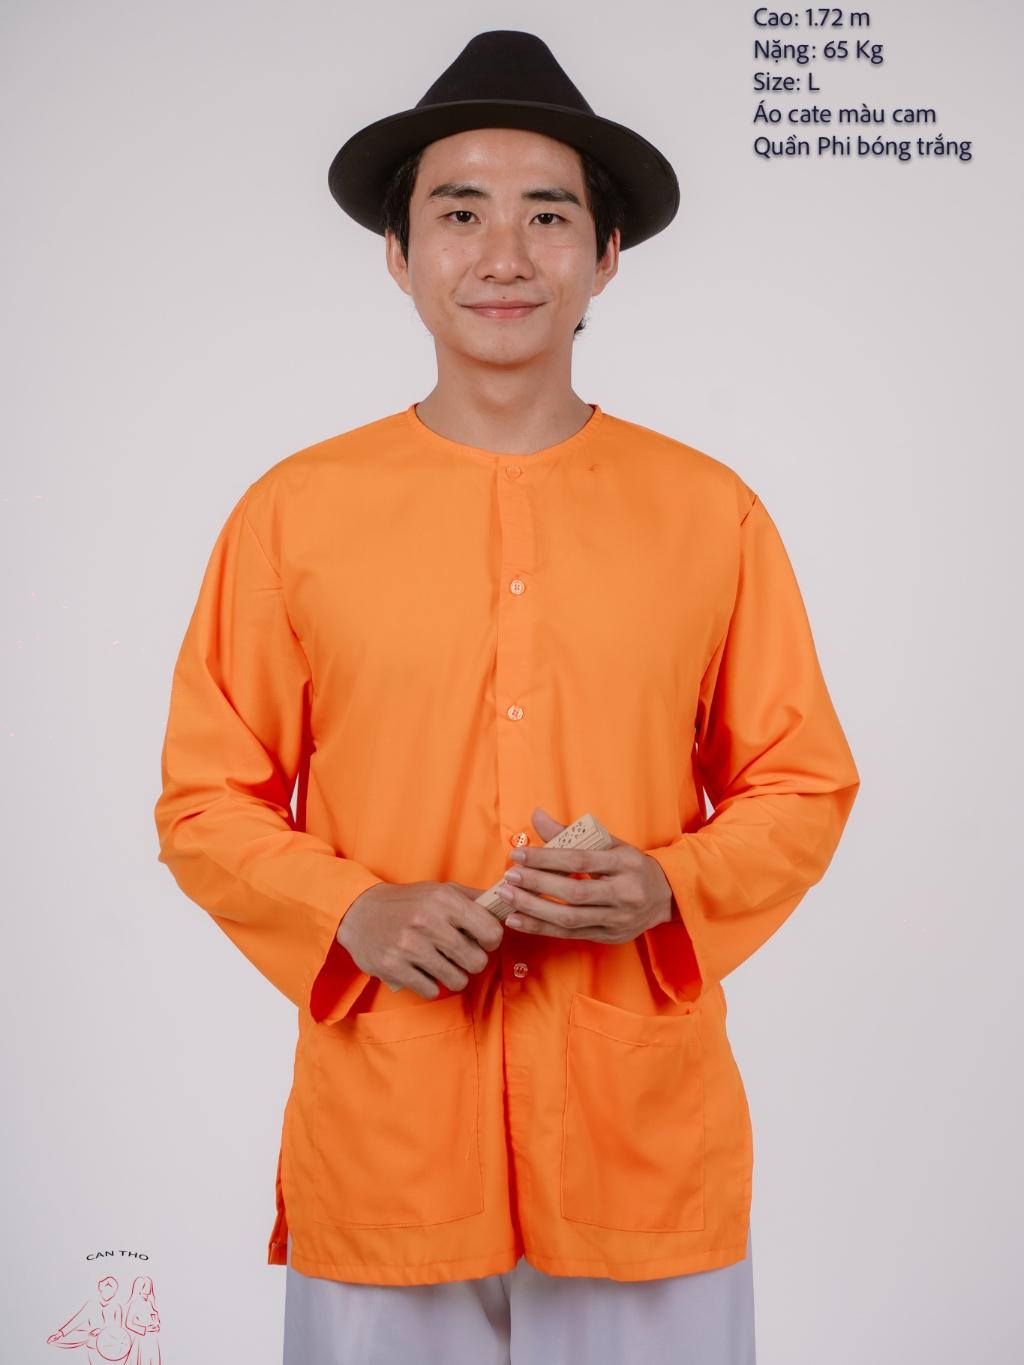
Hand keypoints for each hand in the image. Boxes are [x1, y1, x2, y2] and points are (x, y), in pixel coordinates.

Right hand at [337, 879, 503, 998]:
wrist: (359, 913)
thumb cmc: (407, 902)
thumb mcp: (439, 890)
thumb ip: (472, 898)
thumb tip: (505, 905)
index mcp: (444, 900)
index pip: (491, 932)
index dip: (491, 941)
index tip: (482, 941)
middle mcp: (428, 921)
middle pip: (476, 961)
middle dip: (473, 961)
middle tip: (461, 955)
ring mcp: (410, 946)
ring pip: (457, 980)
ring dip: (454, 976)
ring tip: (443, 964)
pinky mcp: (394, 967)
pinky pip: (431, 990)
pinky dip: (431, 985)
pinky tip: (423, 971)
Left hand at [495, 807, 673, 942]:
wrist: (665, 897)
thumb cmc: (630, 866)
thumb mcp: (609, 843)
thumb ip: (572, 832)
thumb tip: (536, 815)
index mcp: (625, 864)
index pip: (581, 861)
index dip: (547, 858)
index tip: (519, 855)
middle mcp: (624, 893)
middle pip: (574, 892)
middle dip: (538, 885)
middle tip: (509, 876)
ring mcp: (617, 919)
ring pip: (570, 918)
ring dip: (534, 909)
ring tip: (508, 897)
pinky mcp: (609, 936)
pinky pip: (570, 935)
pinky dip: (541, 928)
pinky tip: (517, 920)